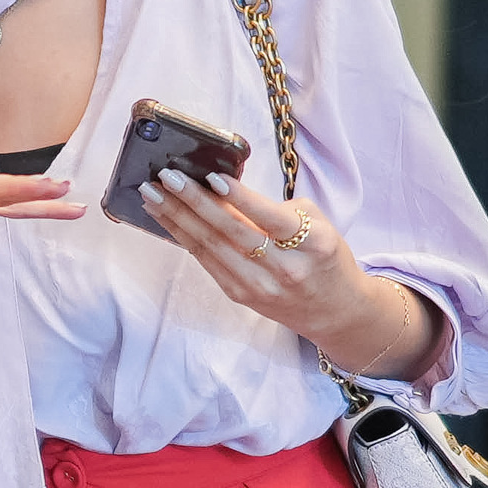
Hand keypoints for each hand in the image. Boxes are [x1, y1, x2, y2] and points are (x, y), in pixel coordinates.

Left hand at [153, 172, 441, 378]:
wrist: (334, 310)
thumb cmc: (324, 256)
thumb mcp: (319, 226)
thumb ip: (278, 210)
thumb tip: (225, 191)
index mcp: (313, 244)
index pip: (271, 218)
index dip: (240, 198)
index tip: (212, 176)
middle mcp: (285, 269)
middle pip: (232, 232)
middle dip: (194, 202)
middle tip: (166, 177)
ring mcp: (259, 286)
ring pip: (211, 247)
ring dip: (178, 218)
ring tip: (153, 194)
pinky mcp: (240, 295)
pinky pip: (206, 261)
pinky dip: (183, 236)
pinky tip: (165, 217)